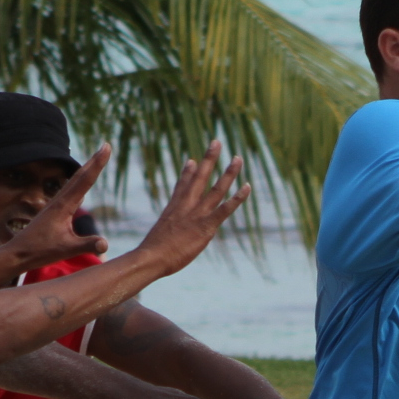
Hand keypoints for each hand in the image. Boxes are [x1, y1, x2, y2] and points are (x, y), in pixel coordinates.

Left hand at [2, 145, 111, 273]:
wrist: (17, 253)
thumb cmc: (40, 252)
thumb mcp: (66, 250)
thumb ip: (87, 245)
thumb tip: (105, 245)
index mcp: (63, 206)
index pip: (85, 180)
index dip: (97, 163)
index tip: (106, 146)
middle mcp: (59, 201)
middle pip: (79, 176)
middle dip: (94, 161)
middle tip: (105, 146)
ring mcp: (55, 205)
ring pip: (74, 183)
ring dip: (86, 170)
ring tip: (96, 160)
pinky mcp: (53, 212)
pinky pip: (69, 192)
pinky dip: (78, 183)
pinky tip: (81, 185)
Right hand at [135, 142, 249, 274]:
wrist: (152, 257)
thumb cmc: (152, 253)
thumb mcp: (159, 235)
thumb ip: (169, 229)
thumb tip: (171, 230)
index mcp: (174, 208)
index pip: (182, 186)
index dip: (187, 173)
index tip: (192, 161)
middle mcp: (186, 206)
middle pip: (200, 177)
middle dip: (209, 159)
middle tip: (216, 142)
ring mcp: (197, 214)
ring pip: (216, 189)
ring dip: (229, 173)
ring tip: (238, 158)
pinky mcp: (206, 226)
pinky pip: (225, 209)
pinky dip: (237, 198)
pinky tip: (247, 187)